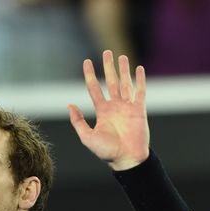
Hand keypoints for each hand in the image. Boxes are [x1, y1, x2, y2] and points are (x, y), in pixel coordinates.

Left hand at [68, 50, 149, 170]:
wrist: (126, 159)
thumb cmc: (106, 151)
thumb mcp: (87, 136)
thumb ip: (78, 121)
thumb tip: (70, 105)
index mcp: (101, 111)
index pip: (93, 88)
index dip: (89, 75)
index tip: (86, 61)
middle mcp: (114, 106)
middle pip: (110, 81)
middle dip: (108, 67)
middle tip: (106, 52)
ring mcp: (127, 107)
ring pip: (125, 83)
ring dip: (123, 70)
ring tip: (122, 56)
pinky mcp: (139, 110)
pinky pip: (139, 92)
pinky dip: (139, 80)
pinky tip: (138, 69)